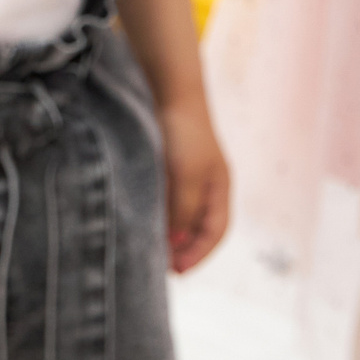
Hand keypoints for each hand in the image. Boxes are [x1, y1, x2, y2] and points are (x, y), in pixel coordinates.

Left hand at [158, 97, 229, 273]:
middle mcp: (206, 182)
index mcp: (220, 187)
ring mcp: (186, 172)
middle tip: (159, 265)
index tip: (177, 271)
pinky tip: (139, 216)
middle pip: (198, 225)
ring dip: (167, 231)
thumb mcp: (186, 176)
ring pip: (179, 212)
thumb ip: (183, 210)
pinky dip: (156, 211)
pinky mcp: (166, 162)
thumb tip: (174, 242)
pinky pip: (164, 195)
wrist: (168, 87)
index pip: (215, 231)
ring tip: (148, 247)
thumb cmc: (182, 132)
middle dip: (182, 248)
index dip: (198, 253)